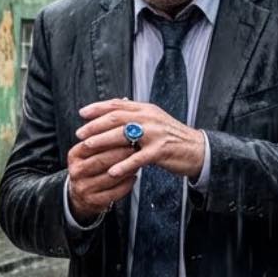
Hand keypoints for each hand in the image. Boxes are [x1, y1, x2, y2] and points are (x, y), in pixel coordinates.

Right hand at [66, 126, 136, 222]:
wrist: (81, 193)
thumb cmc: (92, 165)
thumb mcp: (90, 151)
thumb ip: (101, 137)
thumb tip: (123, 124)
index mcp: (74, 155)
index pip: (92, 143)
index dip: (111, 138)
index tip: (127, 132)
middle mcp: (75, 172)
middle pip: (101, 160)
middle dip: (121, 153)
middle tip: (137, 146)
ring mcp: (83, 188)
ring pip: (110, 177)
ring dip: (126, 168)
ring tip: (139, 161)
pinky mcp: (93, 202)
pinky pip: (114, 192)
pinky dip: (126, 184)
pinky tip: (134, 177)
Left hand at [73, 99, 205, 183]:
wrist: (197, 149)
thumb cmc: (172, 138)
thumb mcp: (154, 120)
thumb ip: (136, 114)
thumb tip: (117, 106)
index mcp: (146, 110)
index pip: (117, 105)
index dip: (98, 108)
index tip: (82, 113)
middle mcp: (149, 118)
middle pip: (117, 118)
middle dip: (95, 125)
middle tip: (80, 133)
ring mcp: (155, 134)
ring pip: (124, 135)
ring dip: (103, 141)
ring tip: (88, 147)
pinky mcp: (160, 151)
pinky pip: (138, 158)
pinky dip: (123, 165)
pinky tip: (111, 171)